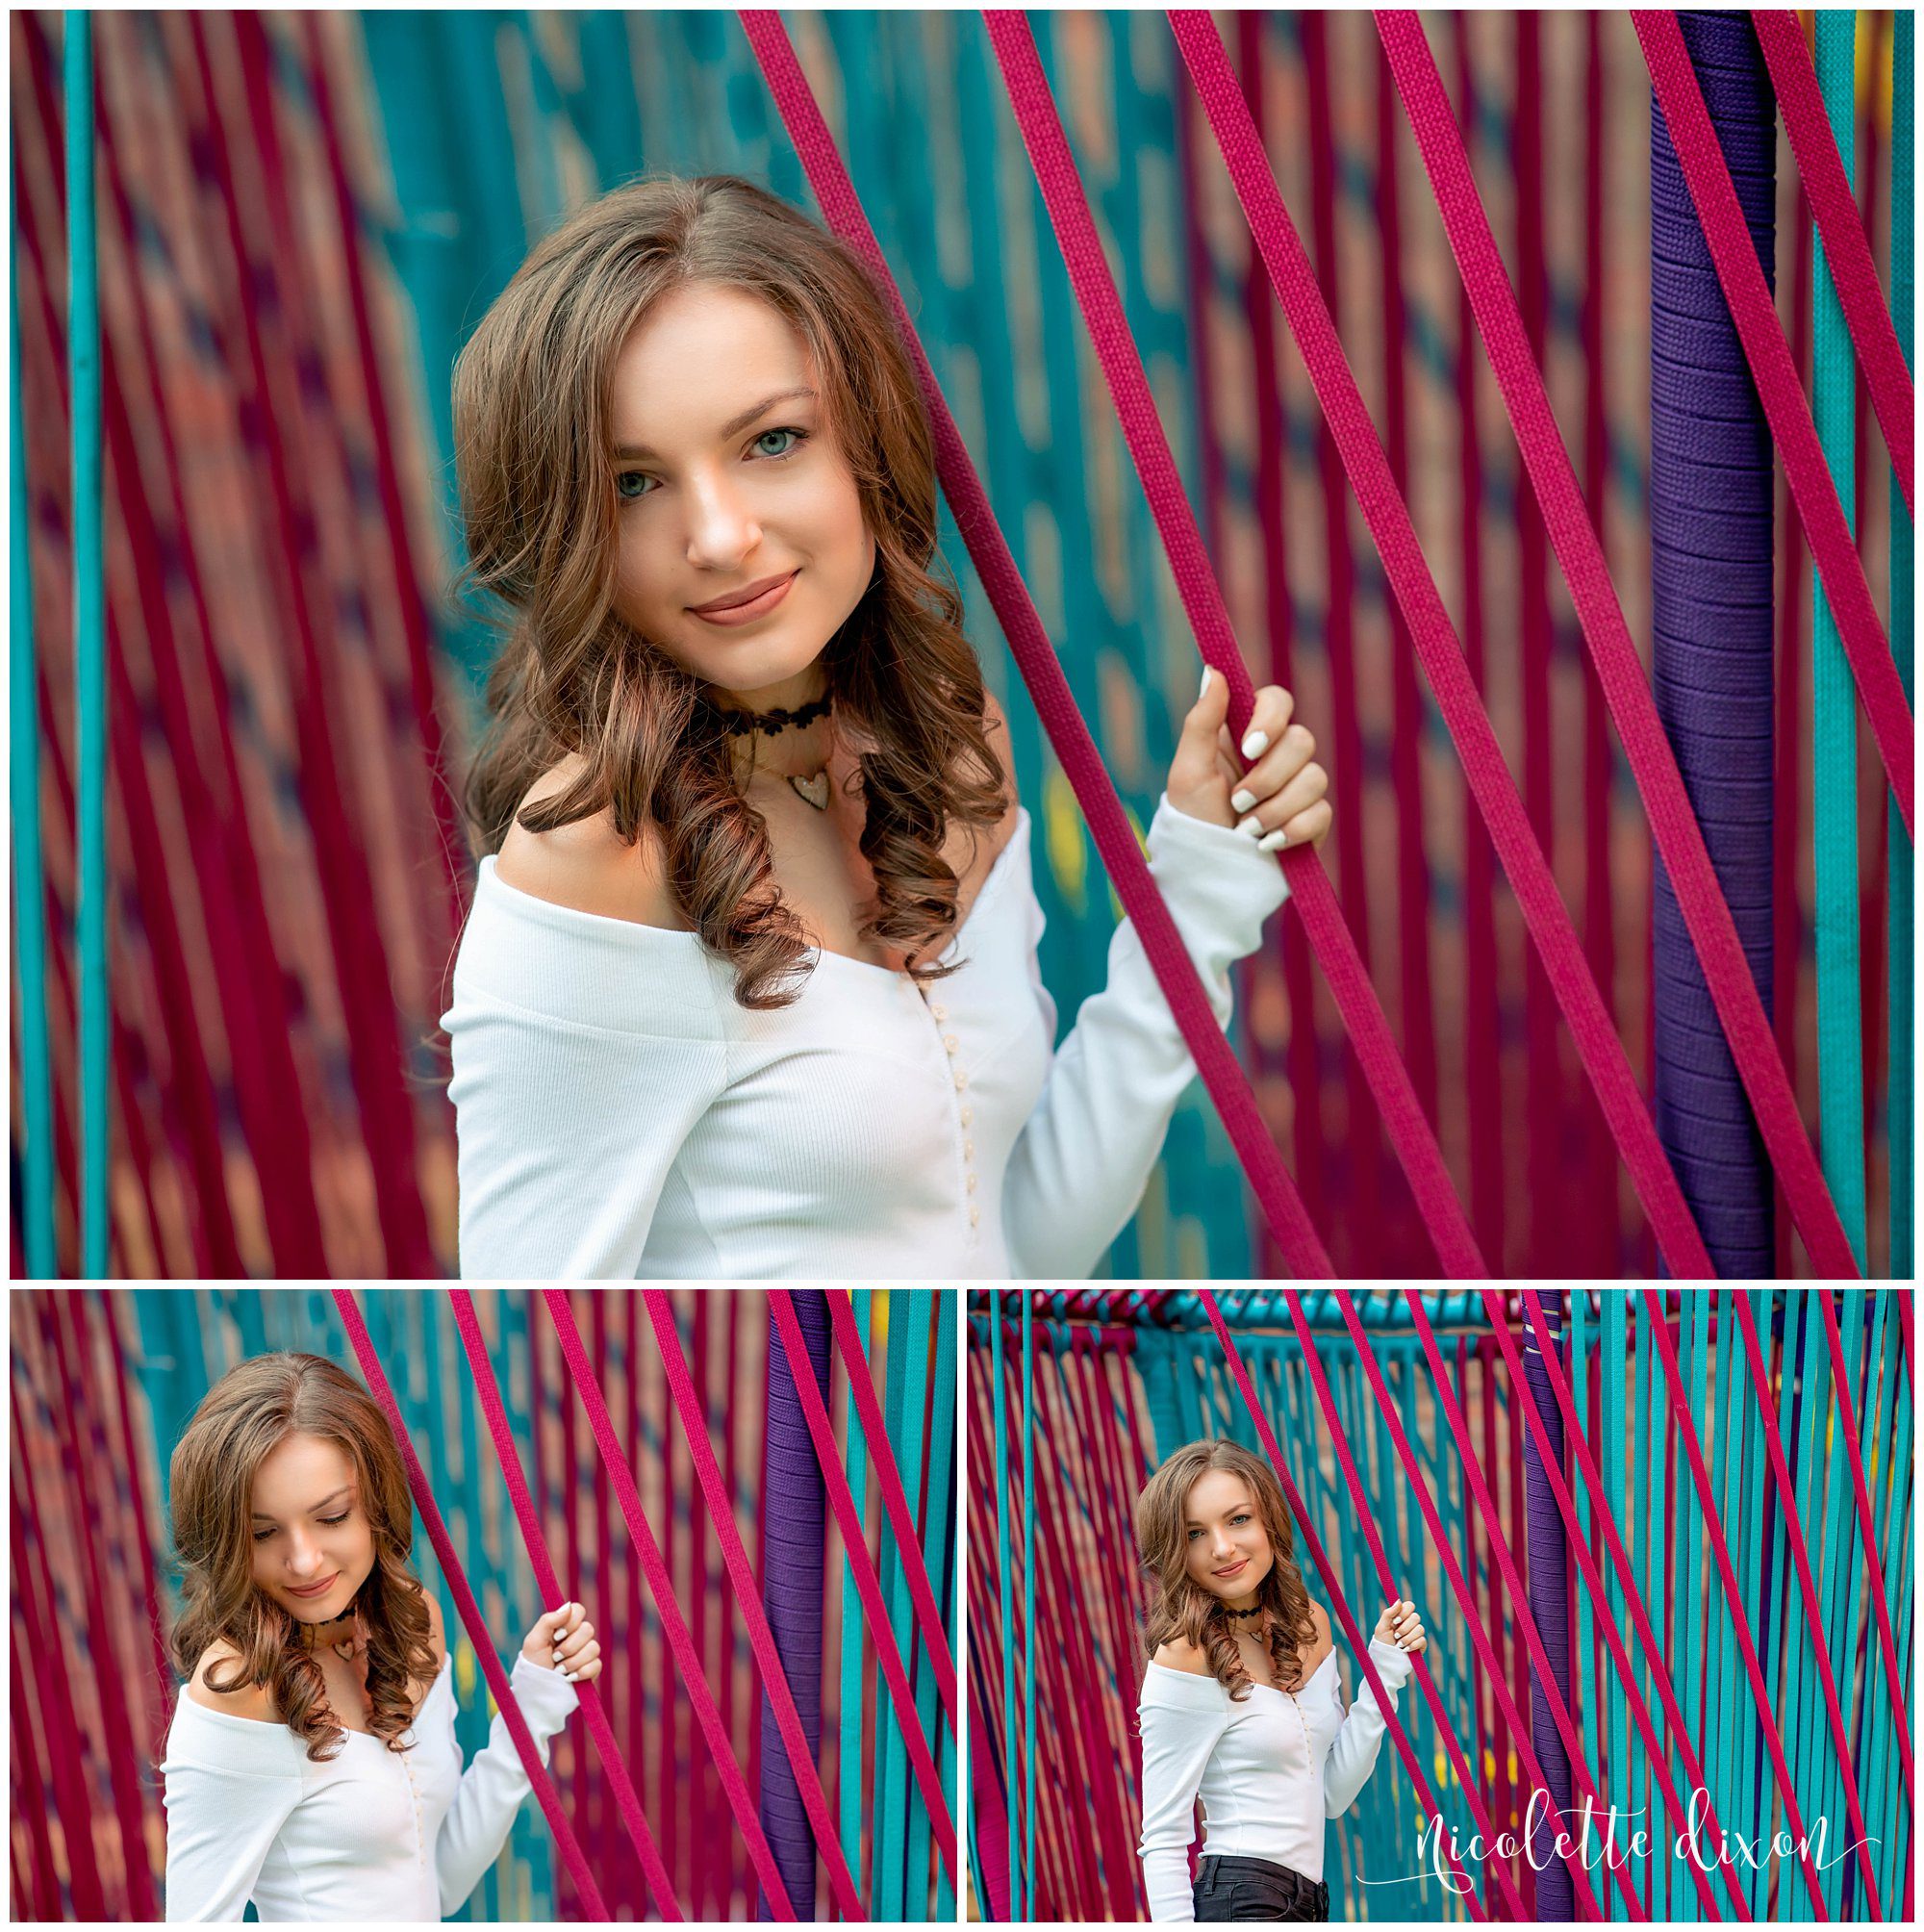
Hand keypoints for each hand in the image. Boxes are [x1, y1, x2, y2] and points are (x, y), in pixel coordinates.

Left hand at [523, 1601, 601, 1683]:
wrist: (537, 1694)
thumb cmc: (533, 1666)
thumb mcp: (534, 1641)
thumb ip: (548, 1620)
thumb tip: (568, 1606)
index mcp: (563, 1626)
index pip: (578, 1610)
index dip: (571, 1622)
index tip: (557, 1636)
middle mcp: (578, 1637)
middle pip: (588, 1629)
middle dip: (569, 1647)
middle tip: (555, 1657)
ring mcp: (587, 1653)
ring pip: (593, 1647)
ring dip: (572, 1662)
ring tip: (559, 1671)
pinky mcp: (592, 1669)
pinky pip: (597, 1664)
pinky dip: (581, 1673)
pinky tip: (569, 1678)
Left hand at [1166, 669, 1332, 851]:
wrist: (1209, 876)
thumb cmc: (1193, 821)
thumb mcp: (1188, 771)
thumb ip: (1202, 721)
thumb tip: (1213, 670)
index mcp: (1245, 735)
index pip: (1278, 701)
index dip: (1272, 720)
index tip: (1249, 747)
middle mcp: (1276, 756)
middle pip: (1303, 741)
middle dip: (1268, 778)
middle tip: (1236, 802)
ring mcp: (1298, 788)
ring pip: (1315, 778)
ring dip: (1275, 809)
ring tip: (1244, 831)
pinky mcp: (1312, 820)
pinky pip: (1322, 812)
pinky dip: (1292, 831)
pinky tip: (1266, 846)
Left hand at [1373, 1597, 1425, 1654]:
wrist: (1387, 1660)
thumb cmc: (1383, 1642)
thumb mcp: (1382, 1627)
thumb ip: (1389, 1613)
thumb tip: (1399, 1601)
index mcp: (1401, 1616)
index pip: (1410, 1606)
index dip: (1405, 1612)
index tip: (1396, 1621)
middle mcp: (1410, 1623)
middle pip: (1416, 1617)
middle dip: (1404, 1628)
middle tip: (1396, 1636)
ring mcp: (1416, 1634)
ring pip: (1420, 1629)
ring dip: (1407, 1638)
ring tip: (1398, 1645)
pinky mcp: (1421, 1644)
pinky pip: (1422, 1640)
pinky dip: (1412, 1645)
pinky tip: (1405, 1650)